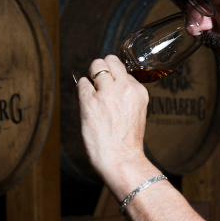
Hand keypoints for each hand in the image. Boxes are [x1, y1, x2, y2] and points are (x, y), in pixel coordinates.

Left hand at [76, 55, 152, 188]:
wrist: (122, 160)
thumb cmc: (127, 143)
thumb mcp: (137, 113)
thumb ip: (127, 97)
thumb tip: (110, 85)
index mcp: (138, 92)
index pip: (123, 70)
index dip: (114, 77)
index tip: (110, 86)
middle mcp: (124, 88)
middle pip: (109, 60)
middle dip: (101, 68)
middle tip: (97, 82)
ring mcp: (106, 93)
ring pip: (95, 66)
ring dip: (91, 77)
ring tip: (91, 93)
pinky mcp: (90, 101)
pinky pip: (82, 83)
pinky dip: (81, 90)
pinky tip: (85, 103)